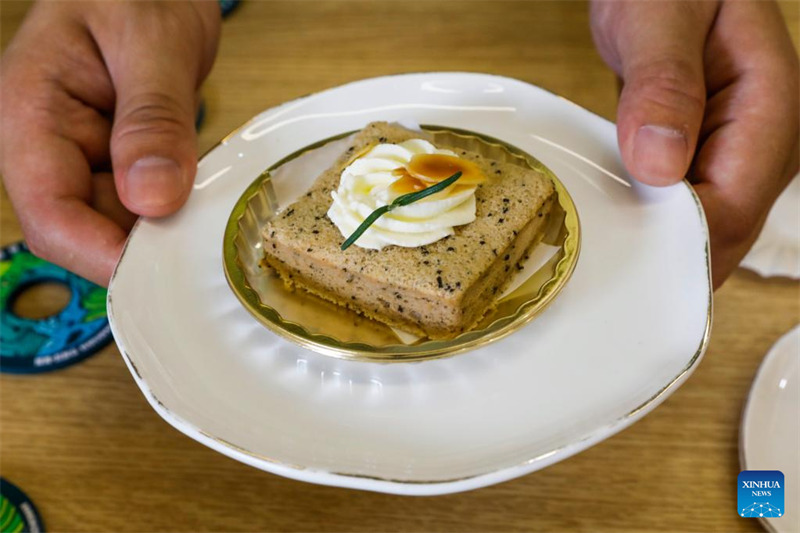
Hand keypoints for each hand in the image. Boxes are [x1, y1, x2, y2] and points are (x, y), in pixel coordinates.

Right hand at [0, 1, 220, 285]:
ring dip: (163, 237)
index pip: (48, 210)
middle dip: (140, 253)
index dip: (98, 252)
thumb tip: (153, 198)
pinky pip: (145, 206)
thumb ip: (152, 119)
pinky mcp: (122, 163)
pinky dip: (177, 216)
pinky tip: (209, 215)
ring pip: (118, 225)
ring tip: (212, 238)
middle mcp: (50, 144)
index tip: (158, 273)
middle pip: (83, 229)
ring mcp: (87, 157)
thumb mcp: (150, 42)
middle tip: (201, 265)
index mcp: (30, 111)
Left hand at [590, 0, 798, 287]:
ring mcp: (736, 155)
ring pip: (701, 230)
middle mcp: (764, 143)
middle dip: (665, 256)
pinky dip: (646, 221)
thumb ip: (662, 83)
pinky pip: (680, 209)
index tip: (620, 251)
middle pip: (723, 233)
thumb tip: (660, 164)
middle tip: (600, 266)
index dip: (678, 241)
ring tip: (600, 251)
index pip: (734, 206)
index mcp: (771, 108)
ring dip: (653, 244)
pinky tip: (610, 223)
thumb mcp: (659, 17)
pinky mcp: (704, 160)